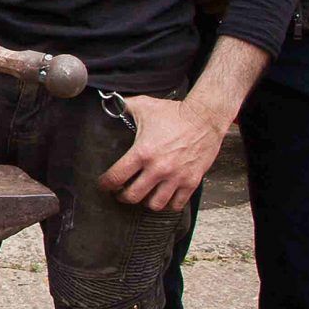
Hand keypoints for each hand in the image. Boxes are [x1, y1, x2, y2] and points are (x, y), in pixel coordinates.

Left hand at [97, 94, 226, 211]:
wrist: (205, 118)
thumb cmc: (174, 113)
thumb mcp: (145, 106)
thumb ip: (124, 106)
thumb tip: (111, 103)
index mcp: (142, 152)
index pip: (116, 177)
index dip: (105, 184)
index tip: (104, 185)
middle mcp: (158, 168)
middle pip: (132, 196)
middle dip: (122, 197)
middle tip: (121, 193)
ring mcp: (176, 177)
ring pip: (154, 204)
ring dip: (146, 202)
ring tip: (143, 196)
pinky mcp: (191, 182)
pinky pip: (177, 204)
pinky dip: (168, 204)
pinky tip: (164, 197)